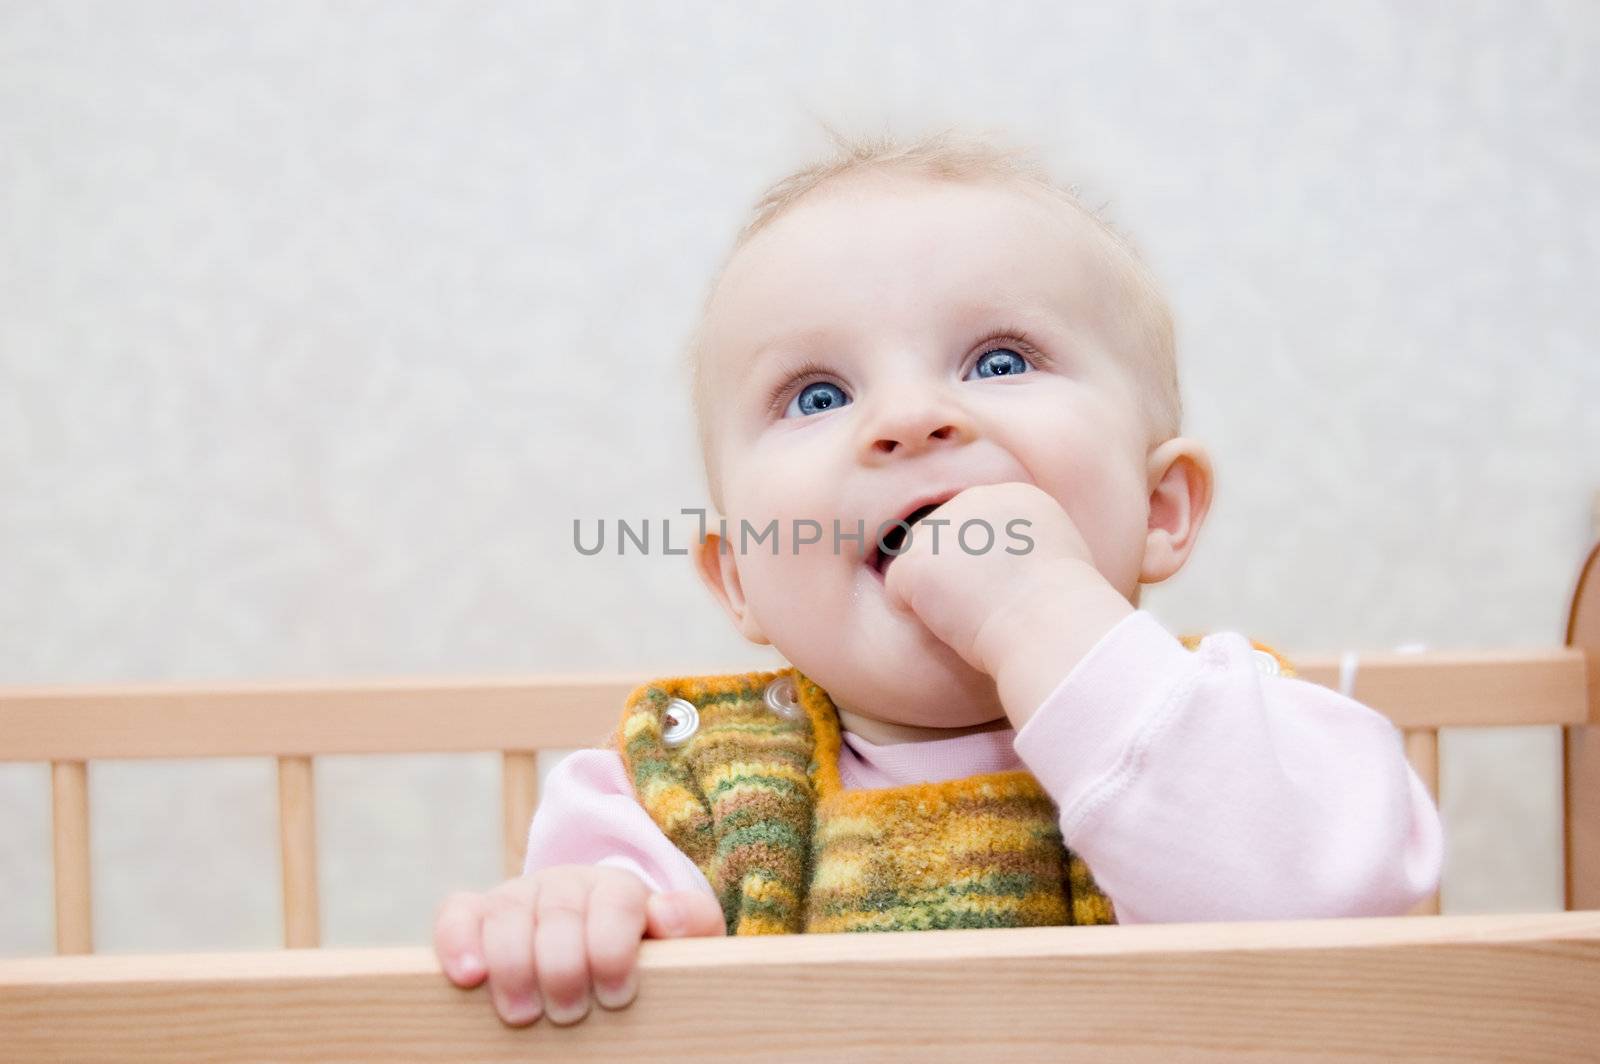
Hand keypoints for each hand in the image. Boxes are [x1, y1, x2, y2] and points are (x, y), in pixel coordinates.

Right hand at [433, 865, 725, 1026]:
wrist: (596, 946)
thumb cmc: (642, 954)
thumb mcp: (684, 941)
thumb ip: (692, 922)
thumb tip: (664, 915)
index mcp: (618, 888)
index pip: (615, 901)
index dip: (611, 947)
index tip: (616, 994)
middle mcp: (566, 884)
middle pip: (558, 910)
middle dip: (562, 966)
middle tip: (568, 1014)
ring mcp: (519, 896)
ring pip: (507, 911)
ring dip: (512, 964)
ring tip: (523, 1014)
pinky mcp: (478, 914)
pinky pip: (458, 913)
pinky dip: (457, 941)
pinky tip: (467, 977)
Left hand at [882, 481, 1133, 725]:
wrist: (1052, 627)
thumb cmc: (1064, 613)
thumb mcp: (1060, 558)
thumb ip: (1024, 546)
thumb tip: (1005, 562)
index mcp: (1015, 496)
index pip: (976, 528)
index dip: (985, 567)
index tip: (1012, 591)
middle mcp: (974, 499)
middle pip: (943, 541)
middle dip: (956, 576)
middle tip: (991, 607)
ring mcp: (941, 526)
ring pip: (919, 565)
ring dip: (937, 595)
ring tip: (977, 615)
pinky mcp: (915, 559)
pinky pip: (898, 592)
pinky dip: (917, 616)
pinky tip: (953, 623)